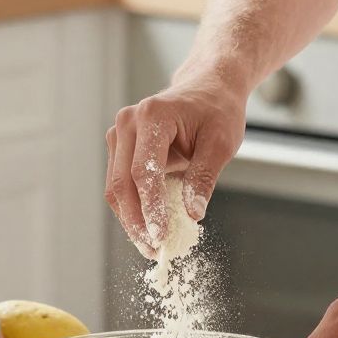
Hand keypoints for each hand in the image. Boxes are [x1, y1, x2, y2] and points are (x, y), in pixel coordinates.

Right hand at [105, 68, 245, 253]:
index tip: (161, 237)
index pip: (143, 172)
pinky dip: (132, 208)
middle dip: (136, 221)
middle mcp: (127, 123)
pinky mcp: (119, 147)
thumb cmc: (217, 111)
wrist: (208, 88)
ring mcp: (119, 134)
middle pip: (121, 183)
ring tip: (151, 245)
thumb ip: (204, 177)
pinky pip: (120, 184)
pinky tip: (148, 227)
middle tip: (154, 250)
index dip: (150, 208)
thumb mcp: (221, 143)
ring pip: (115, 187)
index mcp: (152, 117)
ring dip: (131, 219)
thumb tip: (193, 214)